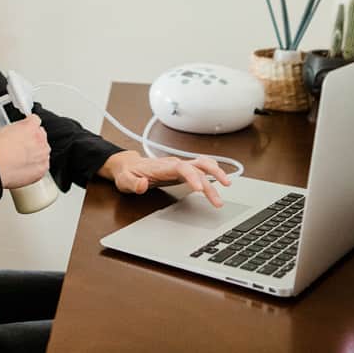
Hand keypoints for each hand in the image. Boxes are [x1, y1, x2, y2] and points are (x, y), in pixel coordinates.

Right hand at [0, 114, 50, 188]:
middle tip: (19, 147)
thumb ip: (7, 131)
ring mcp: (42, 154)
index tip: (23, 130)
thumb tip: (2, 136)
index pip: (35, 120)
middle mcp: (39, 138)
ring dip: (35, 153)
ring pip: (43, 151)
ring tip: (21, 159)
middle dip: (32, 140)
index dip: (27, 125)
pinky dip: (35, 167)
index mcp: (29, 126)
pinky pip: (43, 165)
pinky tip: (24, 169)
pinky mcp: (42, 169)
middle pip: (41, 135)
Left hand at [98, 150, 231, 207]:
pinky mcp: (181, 170)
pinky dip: (212, 171)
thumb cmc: (127, 173)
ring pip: (201, 165)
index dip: (193, 176)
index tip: (200, 188)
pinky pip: (200, 168)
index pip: (181, 168)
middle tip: (224, 187)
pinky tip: (220, 178)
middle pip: (197, 164)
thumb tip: (144, 184)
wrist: (128, 165)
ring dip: (215, 172)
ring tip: (228, 185)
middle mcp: (173, 164)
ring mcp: (179, 166)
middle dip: (212, 175)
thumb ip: (134, 184)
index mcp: (162, 167)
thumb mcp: (125, 181)